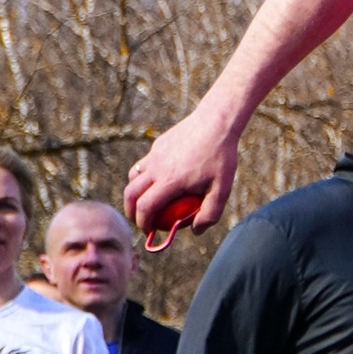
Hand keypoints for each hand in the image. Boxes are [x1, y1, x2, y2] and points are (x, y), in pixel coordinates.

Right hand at [125, 111, 239, 242]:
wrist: (216, 121)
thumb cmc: (221, 157)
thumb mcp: (222, 189)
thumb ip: (210, 214)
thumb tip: (195, 230)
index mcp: (170, 181)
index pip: (145, 207)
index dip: (142, 223)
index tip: (148, 232)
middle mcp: (157, 167)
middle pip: (130, 193)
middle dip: (130, 211)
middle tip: (139, 221)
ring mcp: (155, 154)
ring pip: (133, 177)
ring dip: (133, 193)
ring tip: (144, 202)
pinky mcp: (158, 145)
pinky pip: (144, 164)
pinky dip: (144, 177)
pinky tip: (159, 180)